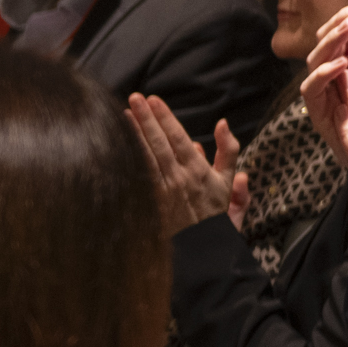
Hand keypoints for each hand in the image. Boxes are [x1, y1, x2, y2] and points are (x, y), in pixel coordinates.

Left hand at [125, 96, 247, 237]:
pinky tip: (118, 144)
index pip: (178, 138)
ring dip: (134, 135)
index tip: (153, 100)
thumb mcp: (228, 181)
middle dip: (146, 119)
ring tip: (123, 114)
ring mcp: (163, 191)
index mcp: (199, 171)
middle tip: (134, 98)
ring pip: (146, 158)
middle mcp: (179, 179)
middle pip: (159, 143)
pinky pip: (139, 177)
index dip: (165, 118)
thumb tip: (222, 123)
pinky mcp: (151, 203)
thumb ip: (229, 150)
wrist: (204, 248)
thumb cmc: (215, 212)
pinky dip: (129, 159)